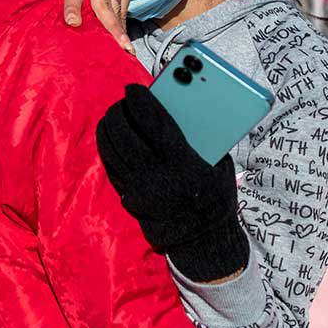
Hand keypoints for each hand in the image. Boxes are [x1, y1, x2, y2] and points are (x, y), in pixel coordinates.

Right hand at [31, 0, 135, 51]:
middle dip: (121, 31)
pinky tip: (73, 22)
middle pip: (117, 7)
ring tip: (112, 45)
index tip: (125, 43)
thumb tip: (110, 17)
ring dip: (107, 26)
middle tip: (126, 50)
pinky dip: (74, 8)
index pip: (125, 3)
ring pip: (102, 4)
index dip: (124, 25)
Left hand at [96, 84, 248, 281]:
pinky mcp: (128, 198)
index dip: (140, 102)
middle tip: (123, 100)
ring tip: (115, 114)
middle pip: (125, 135)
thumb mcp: (219, 164)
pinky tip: (111, 136)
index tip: (134, 88)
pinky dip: (108, 147)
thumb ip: (200, 137)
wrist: (203, 239)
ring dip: (110, 127)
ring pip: (112, 149)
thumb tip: (177, 106)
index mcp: (183, 165)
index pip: (154, 124)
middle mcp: (156, 177)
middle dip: (120, 111)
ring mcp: (139, 189)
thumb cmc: (215, 195)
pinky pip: (111, 166)